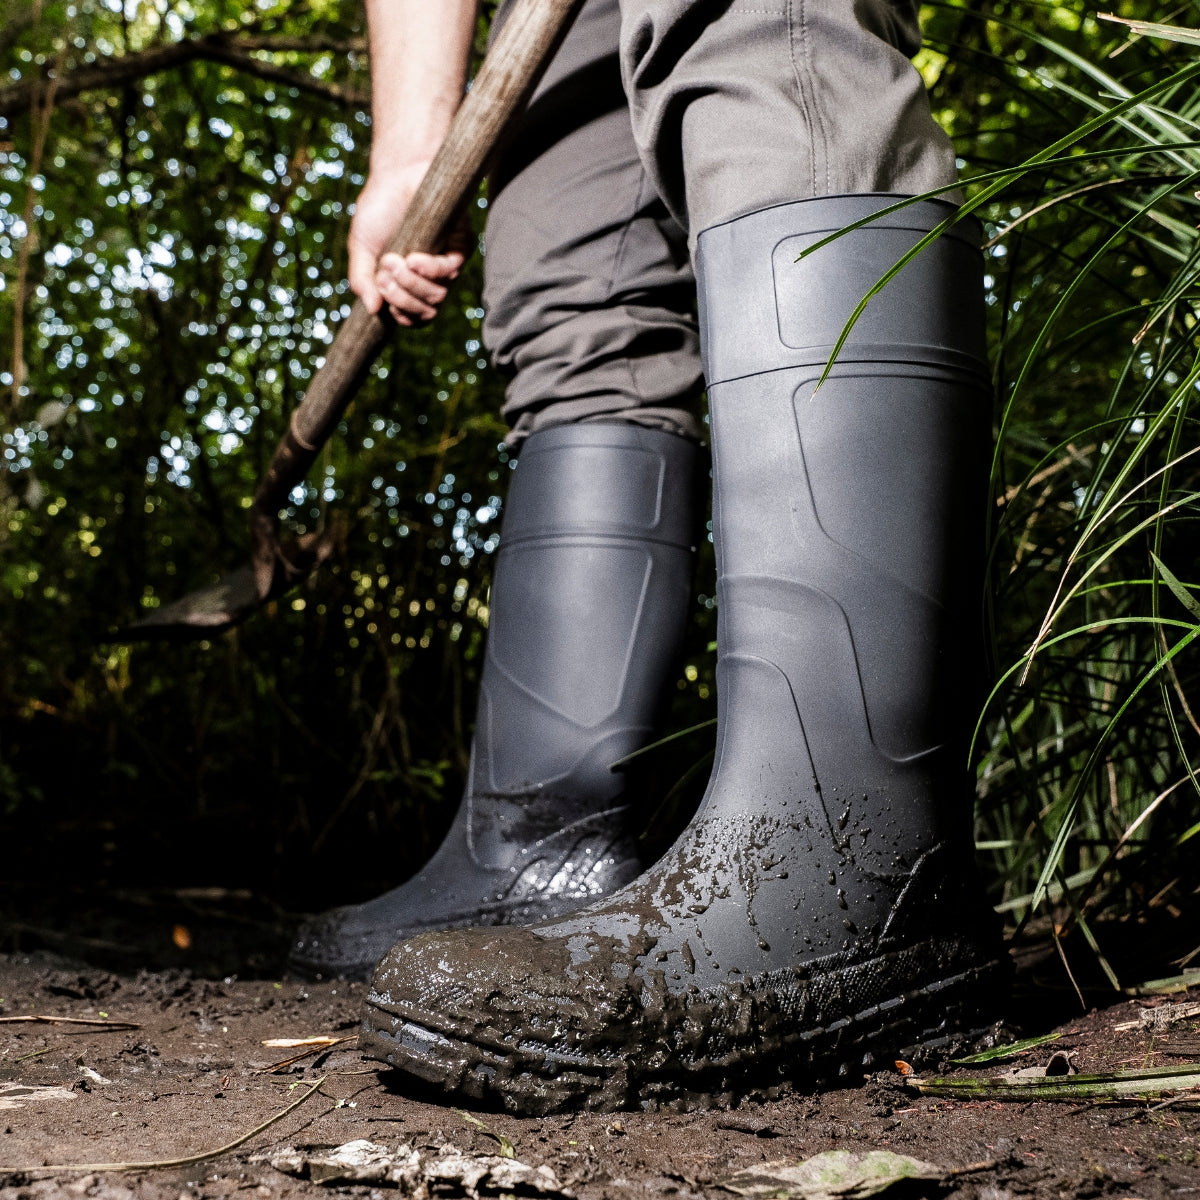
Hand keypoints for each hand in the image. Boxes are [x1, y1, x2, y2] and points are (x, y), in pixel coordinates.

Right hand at [347, 162, 470, 325]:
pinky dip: (430, 270)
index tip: (382, 294)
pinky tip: (413, 258)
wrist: (395, 174)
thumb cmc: (378, 209)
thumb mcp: (361, 248)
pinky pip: (450, 271)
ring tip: (392, 260)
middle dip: (401, 298)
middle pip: (427, 312)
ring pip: (438, 296)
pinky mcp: (460, 246)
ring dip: (410, 283)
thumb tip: (373, 309)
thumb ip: (362, 280)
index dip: (401, 315)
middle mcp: (429, 279)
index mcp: (408, 284)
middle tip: (383, 273)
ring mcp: (446, 264)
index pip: (414, 318)